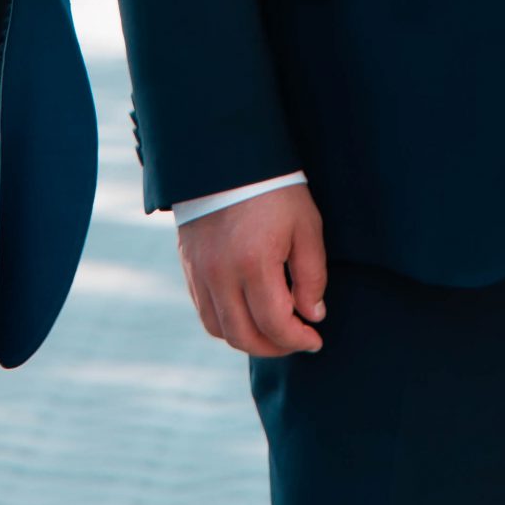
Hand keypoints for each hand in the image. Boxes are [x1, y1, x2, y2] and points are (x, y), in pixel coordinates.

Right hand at [177, 183, 327, 356]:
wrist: (227, 156)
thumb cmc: (274, 190)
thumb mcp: (306, 227)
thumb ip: (312, 276)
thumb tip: (312, 315)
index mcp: (254, 262)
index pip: (275, 324)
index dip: (299, 340)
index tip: (315, 339)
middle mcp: (221, 273)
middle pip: (243, 336)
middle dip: (274, 348)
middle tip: (295, 341)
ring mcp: (200, 271)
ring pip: (219, 329)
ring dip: (247, 339)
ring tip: (271, 331)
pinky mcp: (189, 265)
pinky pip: (204, 309)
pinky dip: (226, 321)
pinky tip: (247, 312)